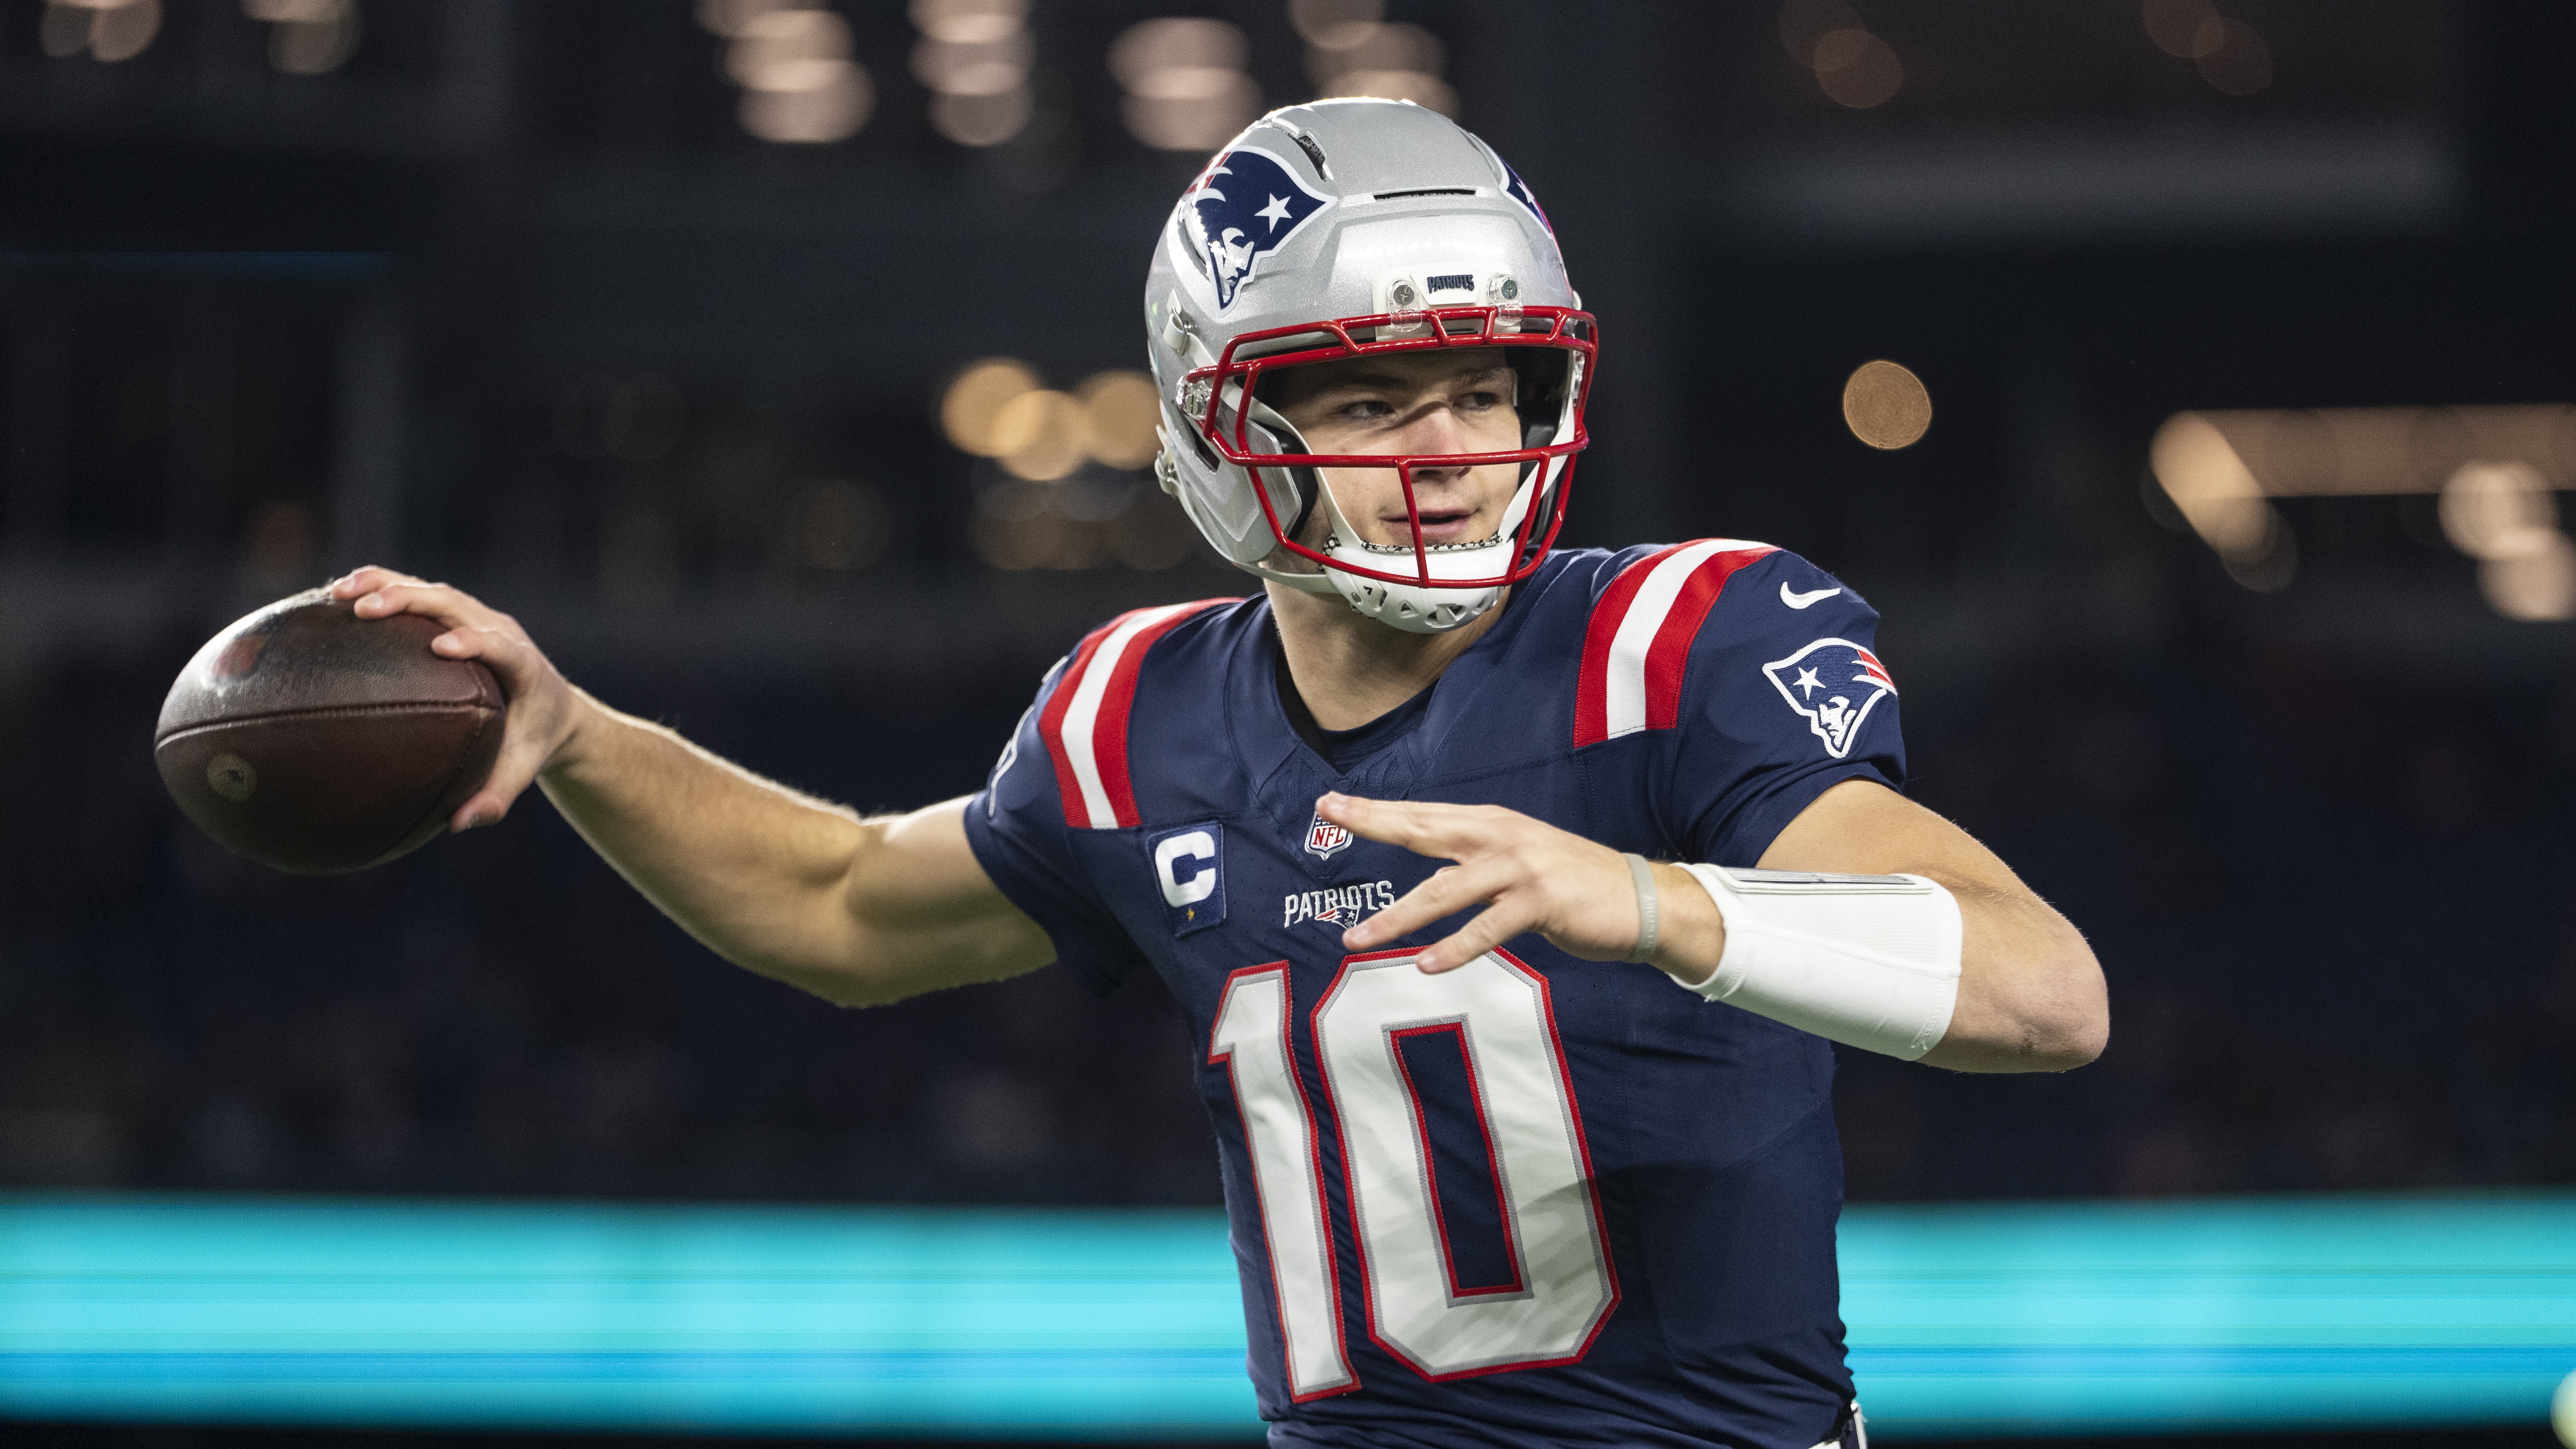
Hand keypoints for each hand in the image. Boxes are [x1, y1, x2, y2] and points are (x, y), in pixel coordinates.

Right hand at [330, 566, 590, 832]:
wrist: (553, 708)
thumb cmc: (532, 743)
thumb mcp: (519, 772)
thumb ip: (495, 800)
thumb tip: (458, 824)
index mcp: (523, 667)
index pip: (501, 647)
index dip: (475, 641)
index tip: (443, 646)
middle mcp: (501, 632)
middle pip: (456, 604)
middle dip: (412, 601)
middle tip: (364, 609)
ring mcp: (478, 617)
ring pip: (433, 591)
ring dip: (387, 585)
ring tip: (337, 593)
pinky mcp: (458, 614)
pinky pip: (418, 594)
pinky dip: (381, 588)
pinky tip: (334, 597)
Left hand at [1324, 792, 1708, 974]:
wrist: (1643, 900)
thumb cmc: (1575, 886)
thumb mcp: (1519, 865)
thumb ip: (1474, 868)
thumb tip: (1431, 885)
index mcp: (1493, 824)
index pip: (1424, 815)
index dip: (1377, 809)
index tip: (1330, 802)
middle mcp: (1502, 837)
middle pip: (1424, 829)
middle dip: (1374, 822)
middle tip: (1328, 815)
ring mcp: (1521, 867)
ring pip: (1444, 890)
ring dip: (1398, 918)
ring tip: (1357, 939)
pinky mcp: (1541, 901)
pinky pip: (1488, 928)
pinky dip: (1456, 947)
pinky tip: (1427, 965)